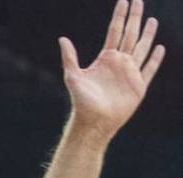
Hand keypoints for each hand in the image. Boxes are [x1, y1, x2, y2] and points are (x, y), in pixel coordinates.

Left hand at [60, 0, 164, 137]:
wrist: (94, 122)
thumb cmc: (81, 101)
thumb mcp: (73, 77)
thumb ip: (70, 57)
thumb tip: (62, 38)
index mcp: (105, 58)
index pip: (115, 31)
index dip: (120, 15)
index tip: (124, 0)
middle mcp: (119, 63)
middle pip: (130, 35)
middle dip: (134, 18)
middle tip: (138, 1)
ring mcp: (130, 73)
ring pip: (142, 48)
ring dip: (147, 34)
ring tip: (151, 20)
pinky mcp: (139, 85)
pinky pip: (149, 69)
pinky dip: (155, 58)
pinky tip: (159, 48)